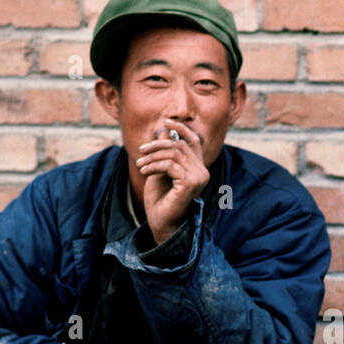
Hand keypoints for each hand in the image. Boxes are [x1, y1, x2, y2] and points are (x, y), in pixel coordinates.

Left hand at [137, 119, 209, 245]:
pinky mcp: (191, 183)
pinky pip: (170, 165)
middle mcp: (203, 172)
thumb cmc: (160, 199)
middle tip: (141, 152)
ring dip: (152, 157)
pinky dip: (154, 166)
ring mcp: (199, 178)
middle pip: (180, 145)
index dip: (182, 129)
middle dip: (157, 146)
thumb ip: (165, 152)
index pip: (194, 141)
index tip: (166, 121)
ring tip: (140, 165)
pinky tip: (144, 172)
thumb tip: (164, 129)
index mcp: (198, 168)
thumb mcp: (160, 170)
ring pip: (174, 153)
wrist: (161, 223)